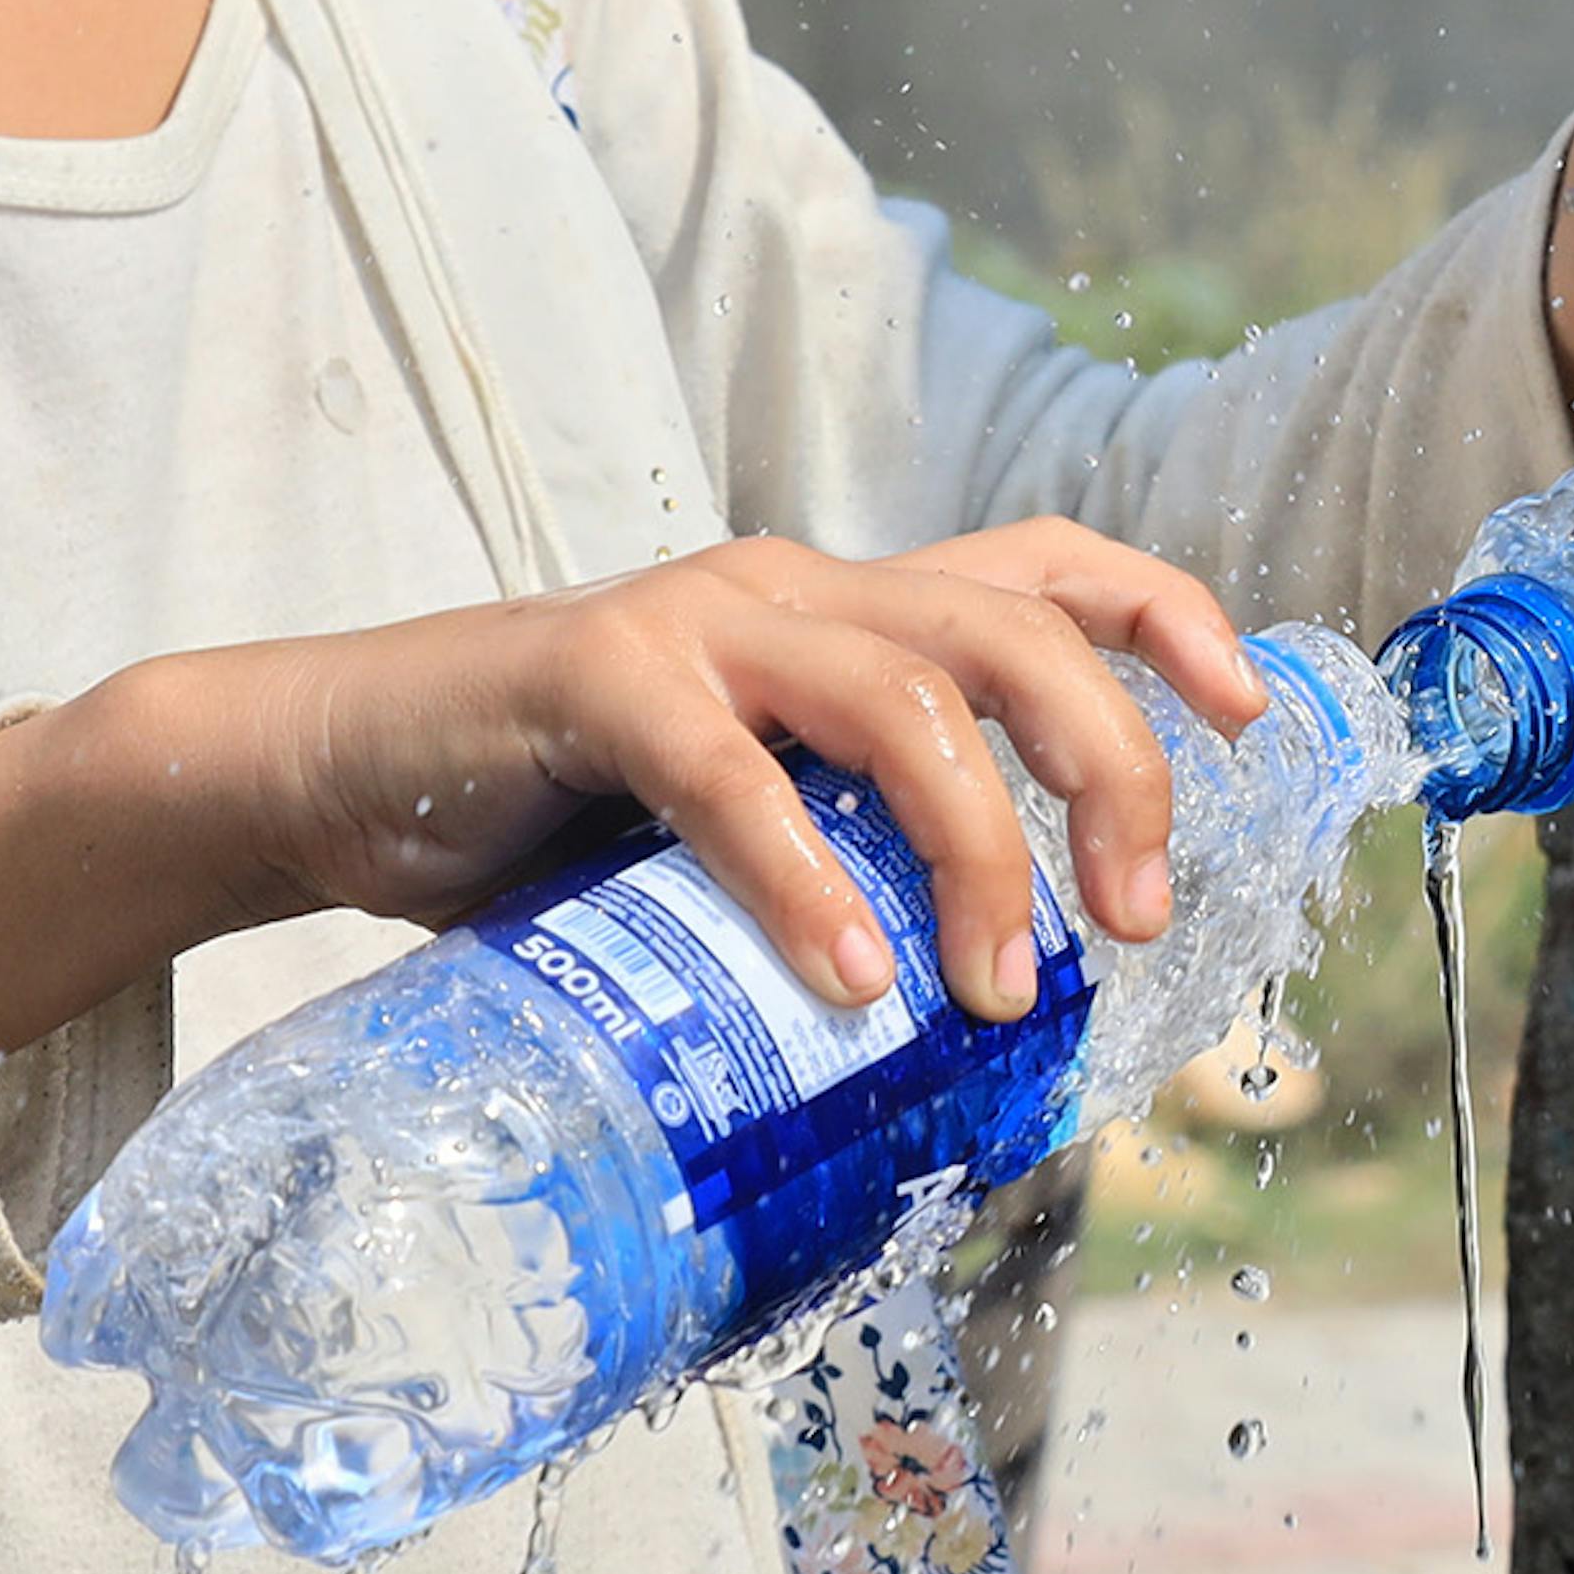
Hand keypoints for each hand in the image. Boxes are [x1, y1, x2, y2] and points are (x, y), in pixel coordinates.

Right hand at [0, 525, 1261, 1054]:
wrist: (327, 771)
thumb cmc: (548, 821)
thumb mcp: (738, 823)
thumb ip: (846, 856)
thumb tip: (990, 1008)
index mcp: (842, 609)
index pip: (1046, 565)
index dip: (1165, 617)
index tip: (1246, 714)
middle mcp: (790, 590)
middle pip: (1011, 639)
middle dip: (1107, 772)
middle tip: (1132, 921)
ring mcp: (692, 625)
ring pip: (903, 696)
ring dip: (980, 848)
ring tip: (1001, 988)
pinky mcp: (589, 678)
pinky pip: (731, 773)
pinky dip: (805, 878)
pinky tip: (851, 978)